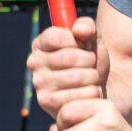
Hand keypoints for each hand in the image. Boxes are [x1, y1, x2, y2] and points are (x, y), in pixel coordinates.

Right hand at [28, 15, 102, 130]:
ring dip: (92, 77)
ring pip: (77, 77)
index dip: (77, 42)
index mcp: (41, 43)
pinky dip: (92, 93)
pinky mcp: (47, 103)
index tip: (84, 46)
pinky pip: (79, 95)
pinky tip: (89, 93)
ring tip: (91, 79)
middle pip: (69, 57)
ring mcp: (39, 84)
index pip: (57, 37)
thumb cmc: (91, 62)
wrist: (97, 89)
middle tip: (91, 65)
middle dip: (89, 60)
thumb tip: (81, 30)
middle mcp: (34, 62)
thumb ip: (88, 27)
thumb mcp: (93, 40)